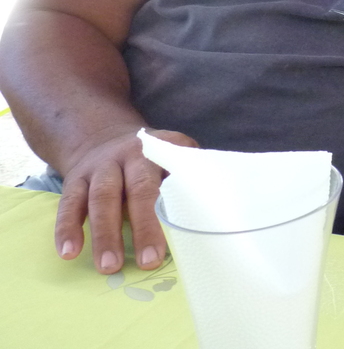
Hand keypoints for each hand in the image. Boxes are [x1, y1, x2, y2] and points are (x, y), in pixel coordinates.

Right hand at [55, 126, 197, 273]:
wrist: (102, 137)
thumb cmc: (149, 161)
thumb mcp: (173, 156)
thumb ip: (191, 176)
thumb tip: (216, 212)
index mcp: (161, 151)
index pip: (172, 178)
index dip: (177, 205)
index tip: (185, 235)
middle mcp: (130, 156)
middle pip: (137, 190)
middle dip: (143, 227)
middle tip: (149, 262)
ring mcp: (100, 168)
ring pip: (101, 199)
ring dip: (104, 234)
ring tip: (108, 267)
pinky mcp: (74, 181)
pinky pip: (69, 205)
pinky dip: (67, 229)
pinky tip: (69, 253)